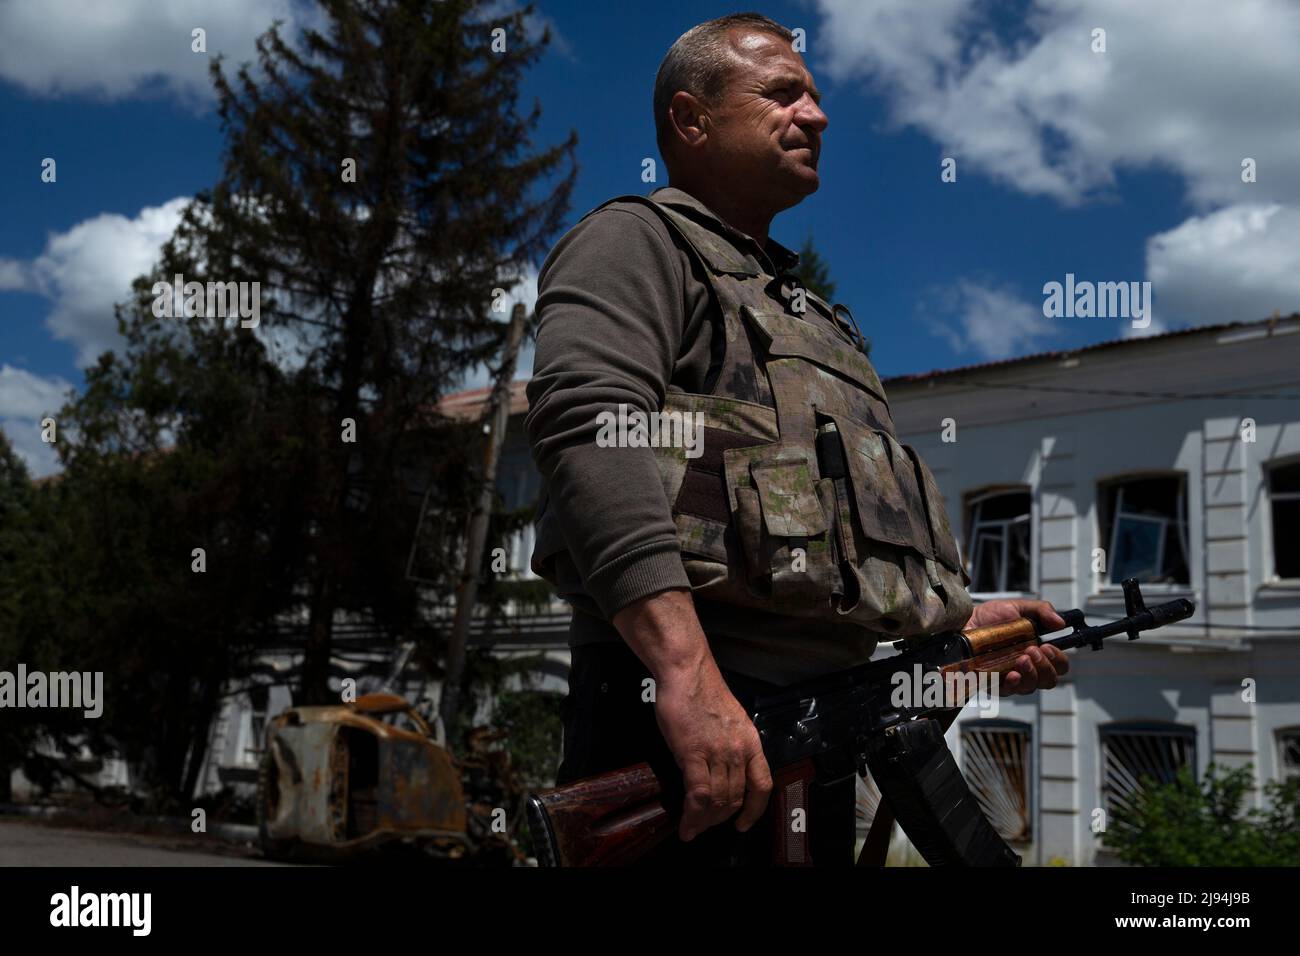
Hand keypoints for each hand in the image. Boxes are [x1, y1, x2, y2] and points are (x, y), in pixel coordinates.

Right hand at [652, 658, 772, 841]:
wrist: (687, 671)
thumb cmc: (702, 691)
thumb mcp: (728, 721)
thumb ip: (726, 748)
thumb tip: (713, 773)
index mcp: (750, 741)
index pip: (762, 785)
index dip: (755, 810)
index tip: (744, 823)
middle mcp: (739, 750)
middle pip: (735, 797)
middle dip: (720, 818)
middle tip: (705, 826)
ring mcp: (718, 752)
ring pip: (717, 800)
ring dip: (705, 820)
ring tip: (693, 827)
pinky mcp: (694, 752)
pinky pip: (698, 793)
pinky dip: (692, 815)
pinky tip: (686, 824)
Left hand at [965, 599, 1069, 696]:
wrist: (963, 622)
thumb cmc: (989, 617)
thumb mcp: (1016, 607)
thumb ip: (1041, 611)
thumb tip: (1061, 622)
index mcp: (1036, 652)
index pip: (1058, 666)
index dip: (1059, 660)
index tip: (1048, 646)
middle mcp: (1026, 668)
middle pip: (1049, 680)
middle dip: (1045, 666)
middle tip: (1032, 650)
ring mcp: (1010, 678)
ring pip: (1031, 687)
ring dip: (1031, 673)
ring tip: (1021, 658)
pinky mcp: (993, 685)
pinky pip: (1008, 692)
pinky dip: (1014, 684)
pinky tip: (1012, 674)